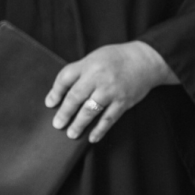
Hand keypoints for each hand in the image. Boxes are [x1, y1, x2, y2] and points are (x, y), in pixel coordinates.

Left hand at [45, 41, 174, 143]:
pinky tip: (92, 137)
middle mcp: (98, 76)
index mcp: (89, 63)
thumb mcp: (96, 57)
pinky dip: (99, 130)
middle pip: (75, 96)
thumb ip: (81, 72)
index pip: (65, 77)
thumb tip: (63, 92)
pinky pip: (108, 119)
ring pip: (90, 110)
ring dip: (79, 124)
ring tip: (71, 133)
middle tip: (57, 124)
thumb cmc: (116, 58)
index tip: (50, 103)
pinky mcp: (123, 101)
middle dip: (64, 112)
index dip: (55, 92)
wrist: (145, 60)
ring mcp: (111, 90)